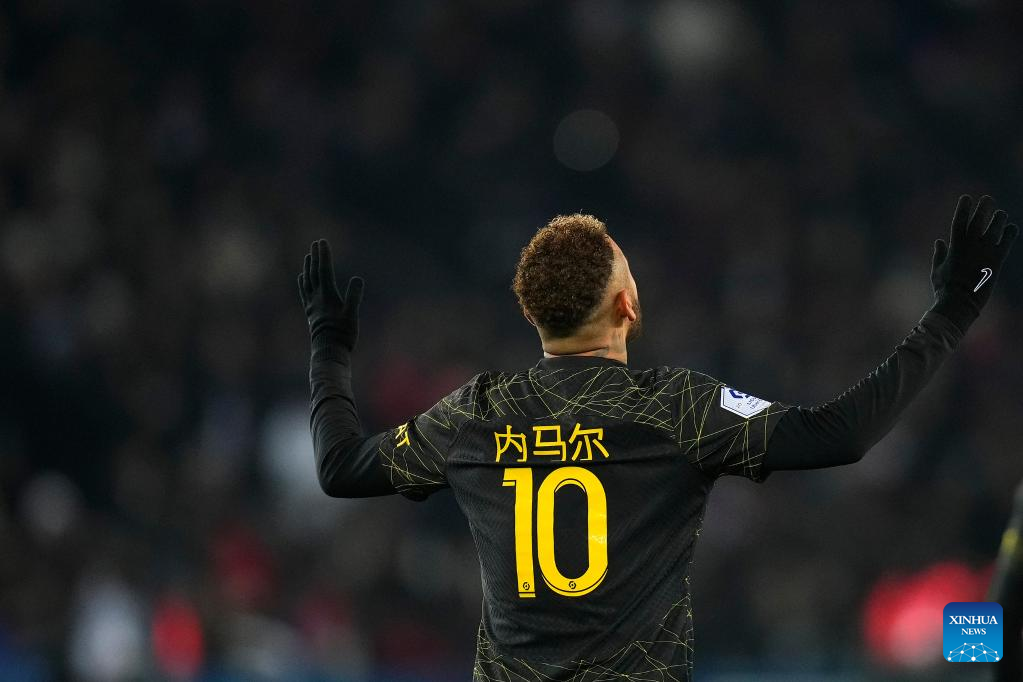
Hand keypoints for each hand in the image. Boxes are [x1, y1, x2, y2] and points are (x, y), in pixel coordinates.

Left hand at [298, 239, 363, 351]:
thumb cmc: (343, 335)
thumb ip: (354, 296)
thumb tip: (358, 278)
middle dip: (315, 257)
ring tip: (307, 256)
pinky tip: (302, 278)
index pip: (324, 270)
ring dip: (308, 267)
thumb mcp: (352, 315)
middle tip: (316, 243)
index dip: (324, 255)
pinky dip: (303, 282)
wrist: (328, 352)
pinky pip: (304, 293)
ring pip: (307, 281)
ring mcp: (312, 305)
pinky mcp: (311, 313)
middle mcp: (317, 298)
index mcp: (327, 296)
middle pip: (314, 272)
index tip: (322, 242)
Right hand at [931, 195, 1016, 329]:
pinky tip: (1011, 228)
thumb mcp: (937, 270)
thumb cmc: (945, 288)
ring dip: (999, 218)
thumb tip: (939, 242)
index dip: (963, 207)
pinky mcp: (997, 260)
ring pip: (996, 227)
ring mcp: (986, 251)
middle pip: (980, 219)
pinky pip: (1007, 241)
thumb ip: (939, 254)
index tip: (967, 198)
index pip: (960, 220)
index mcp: (955, 245)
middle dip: (984, 207)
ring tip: (1001, 214)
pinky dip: (1010, 233)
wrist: (960, 301)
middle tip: (988, 199)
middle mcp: (971, 245)